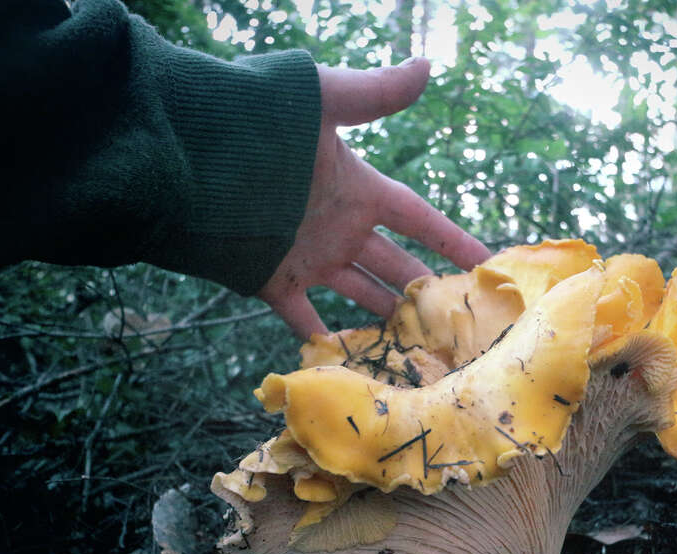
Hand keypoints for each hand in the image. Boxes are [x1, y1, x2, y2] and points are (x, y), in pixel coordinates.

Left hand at [259, 58, 490, 339]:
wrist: (192, 162)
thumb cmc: (261, 127)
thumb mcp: (323, 104)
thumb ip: (373, 92)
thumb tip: (426, 66)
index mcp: (357, 189)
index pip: (416, 218)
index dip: (450, 239)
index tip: (484, 261)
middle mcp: (339, 227)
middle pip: (394, 264)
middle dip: (425, 289)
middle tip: (457, 320)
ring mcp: (309, 258)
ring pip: (360, 295)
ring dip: (387, 318)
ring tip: (420, 347)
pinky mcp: (274, 282)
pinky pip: (305, 320)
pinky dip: (325, 342)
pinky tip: (351, 364)